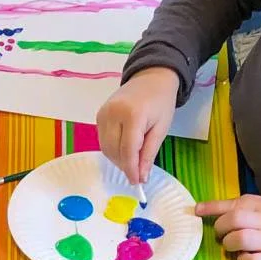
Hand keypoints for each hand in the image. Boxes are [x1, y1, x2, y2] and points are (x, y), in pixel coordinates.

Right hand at [97, 68, 180, 186]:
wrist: (151, 76)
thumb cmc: (161, 101)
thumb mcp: (161, 129)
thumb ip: (149, 154)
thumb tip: (140, 178)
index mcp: (132, 114)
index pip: (127, 150)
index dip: (131, 169)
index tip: (137, 182)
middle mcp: (113, 113)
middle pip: (114, 151)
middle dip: (125, 165)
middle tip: (137, 170)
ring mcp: (103, 114)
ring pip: (106, 148)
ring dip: (118, 159)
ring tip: (132, 157)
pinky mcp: (99, 115)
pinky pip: (103, 141)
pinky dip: (113, 149)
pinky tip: (124, 147)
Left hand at [195, 194, 260, 259]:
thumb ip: (251, 209)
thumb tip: (224, 213)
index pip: (235, 202)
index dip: (213, 206)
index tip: (196, 211)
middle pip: (234, 218)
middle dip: (220, 228)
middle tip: (220, 236)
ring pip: (240, 238)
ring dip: (229, 244)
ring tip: (231, 249)